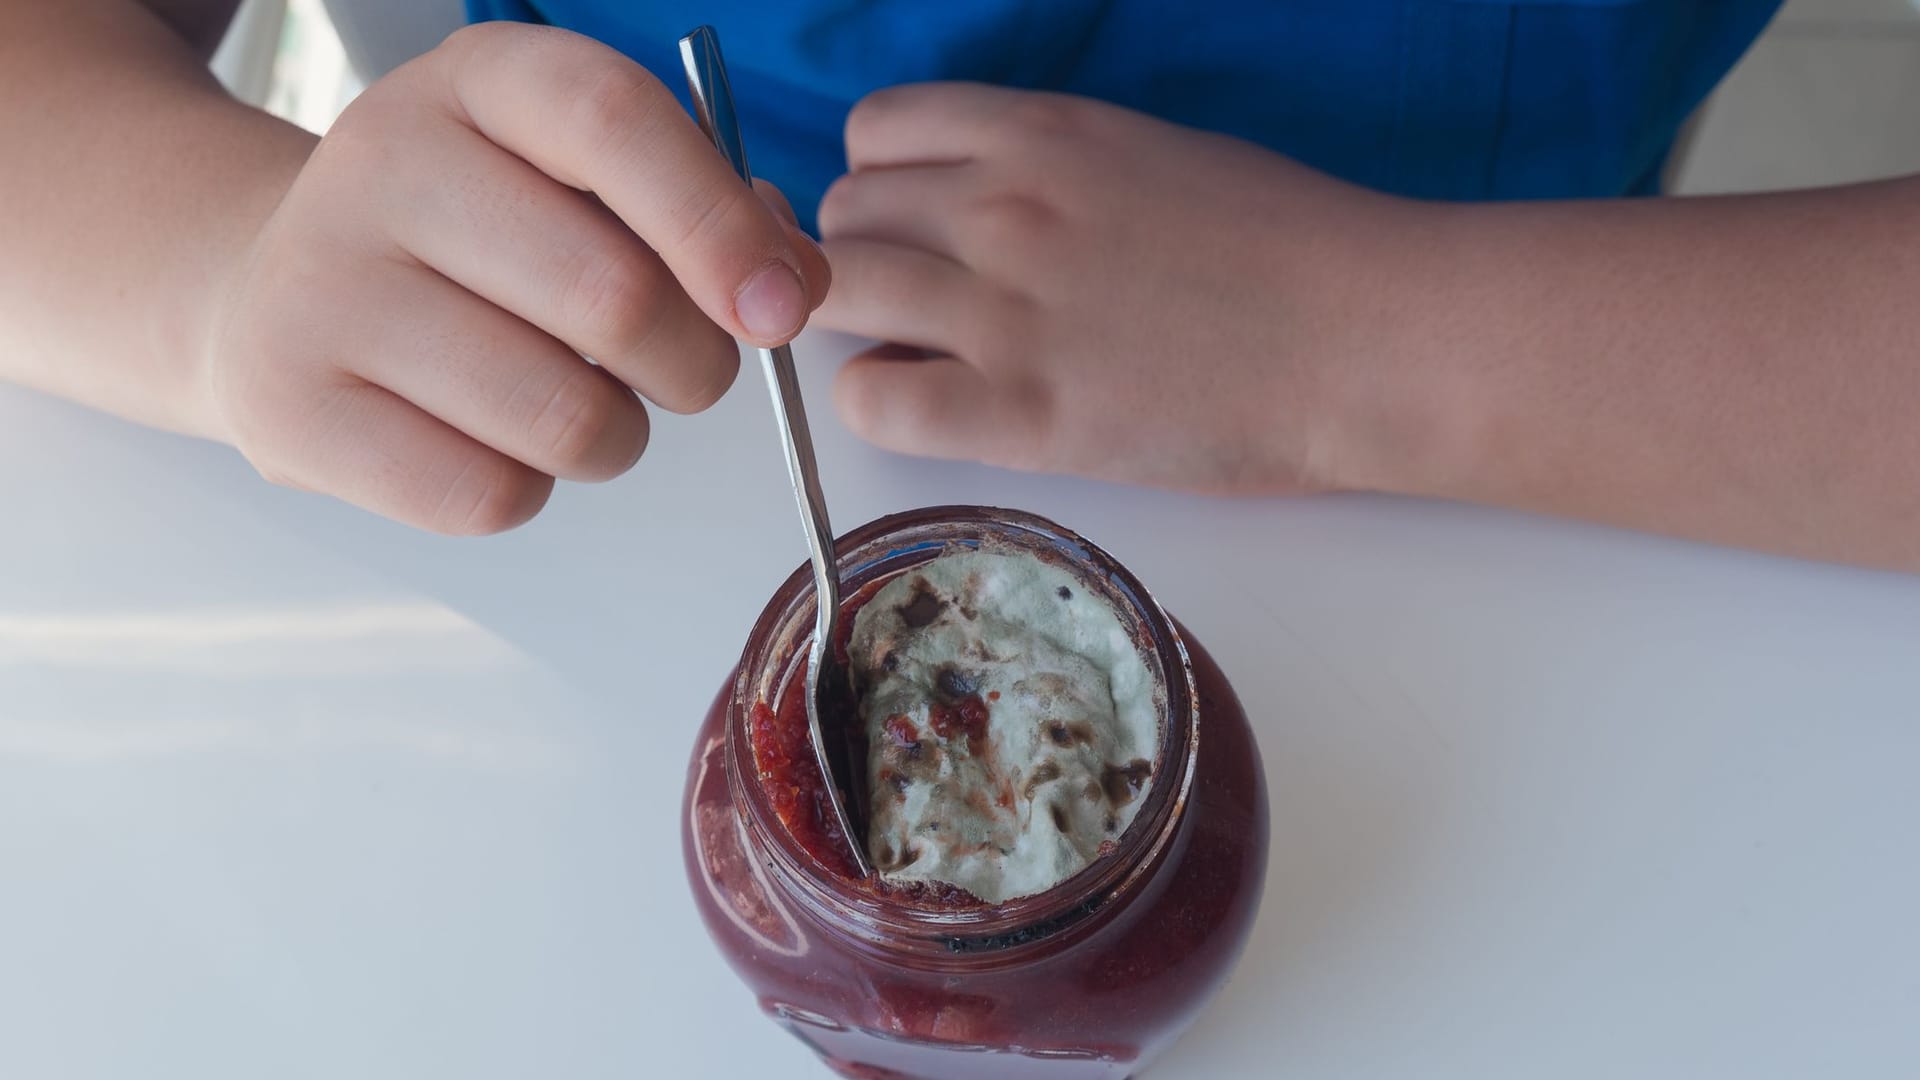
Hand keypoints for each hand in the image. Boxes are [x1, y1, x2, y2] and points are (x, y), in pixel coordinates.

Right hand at [200, 24, 829, 532]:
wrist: (275, 292)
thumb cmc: (482, 242)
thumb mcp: (587, 183)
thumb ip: (712, 216)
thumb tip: (792, 285)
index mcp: (478, 81)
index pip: (613, 119)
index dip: (717, 223)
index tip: (779, 311)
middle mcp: (383, 160)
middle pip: (611, 295)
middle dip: (694, 363)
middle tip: (681, 369)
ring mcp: (320, 285)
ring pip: (561, 415)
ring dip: (616, 436)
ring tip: (578, 401)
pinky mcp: (289, 408)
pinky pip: (486, 494)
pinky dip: (529, 489)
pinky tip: (494, 441)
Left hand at [812, 83, 1426, 495]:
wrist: (1370, 336)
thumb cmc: (1290, 247)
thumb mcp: (1150, 156)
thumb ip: (1045, 169)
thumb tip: (971, 205)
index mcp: (1042, 132)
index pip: (874, 132)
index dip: (884, 186)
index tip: (920, 230)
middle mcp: (1005, 206)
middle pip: (844, 217)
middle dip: (871, 262)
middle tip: (927, 310)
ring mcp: (1006, 310)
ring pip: (839, 296)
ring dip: (868, 330)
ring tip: (932, 360)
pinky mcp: (1023, 414)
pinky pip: (872, 398)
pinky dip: (880, 404)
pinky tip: (940, 409)